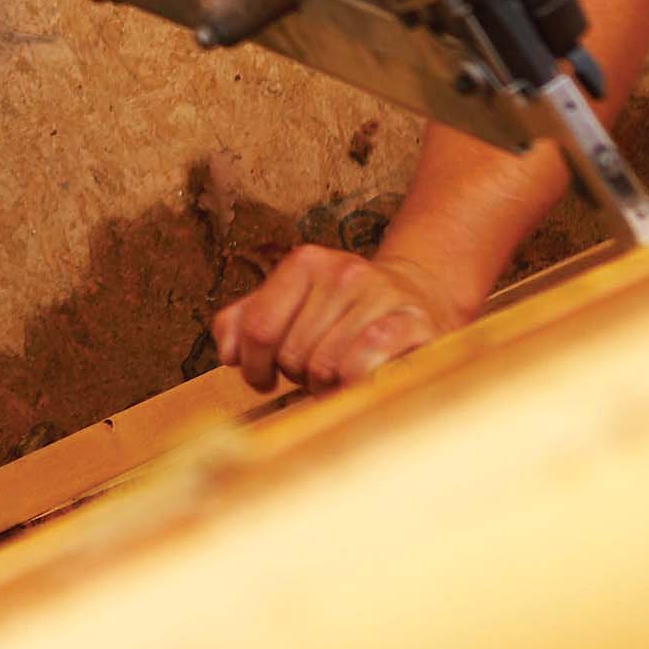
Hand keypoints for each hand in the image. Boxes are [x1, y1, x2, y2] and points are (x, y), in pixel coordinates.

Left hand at [211, 247, 466, 394]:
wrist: (419, 300)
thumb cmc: (343, 315)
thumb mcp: (291, 307)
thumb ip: (245, 322)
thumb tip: (229, 353)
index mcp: (305, 262)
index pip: (258, 328)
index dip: (255, 366)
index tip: (265, 378)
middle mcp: (343, 270)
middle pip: (292, 353)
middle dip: (297, 376)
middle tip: (315, 373)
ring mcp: (380, 294)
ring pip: (324, 365)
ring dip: (326, 386)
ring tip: (339, 377)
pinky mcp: (412, 323)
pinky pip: (361, 365)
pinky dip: (352, 384)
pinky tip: (360, 382)